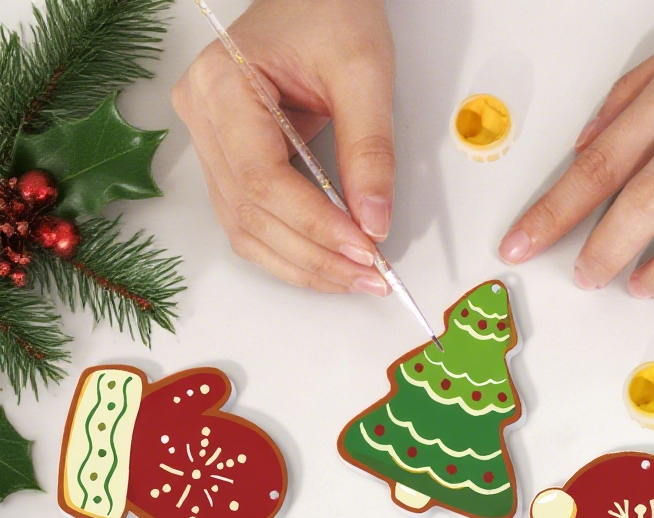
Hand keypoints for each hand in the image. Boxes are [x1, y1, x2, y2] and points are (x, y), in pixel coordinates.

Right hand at [173, 0, 394, 293]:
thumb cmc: (329, 11)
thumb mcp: (363, 73)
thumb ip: (370, 150)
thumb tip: (374, 221)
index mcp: (221, 85)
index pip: (263, 180)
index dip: (315, 225)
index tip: (364, 249)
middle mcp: (203, 117)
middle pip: (252, 214)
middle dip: (316, 256)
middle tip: (371, 276)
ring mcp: (210, 143)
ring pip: (247, 230)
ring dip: (304, 265)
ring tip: (356, 277)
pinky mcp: (229, 162)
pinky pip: (251, 223)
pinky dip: (292, 251)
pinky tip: (330, 263)